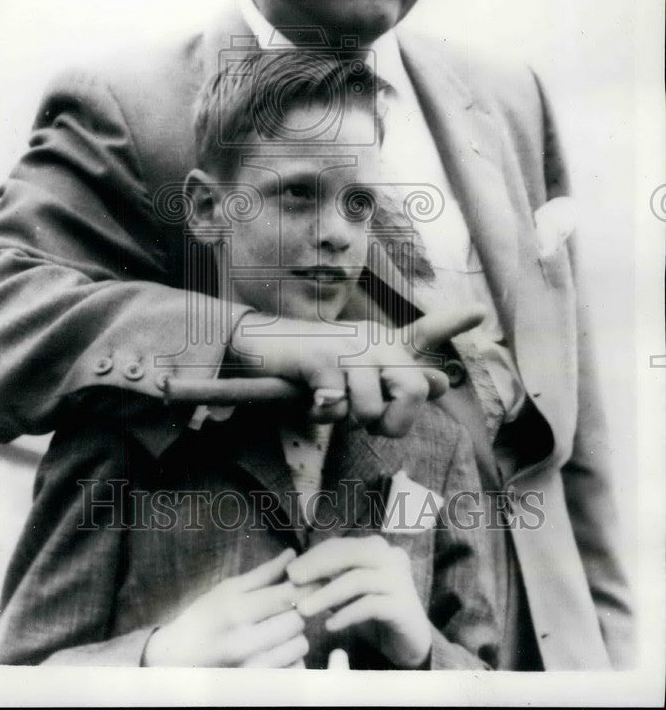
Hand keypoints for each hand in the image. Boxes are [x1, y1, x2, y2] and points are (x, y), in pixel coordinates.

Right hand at [143, 549, 307, 666]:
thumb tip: (293, 555)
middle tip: (285, 611)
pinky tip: (275, 653)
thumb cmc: (204, 618)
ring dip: (295, 637)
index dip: (306, 587)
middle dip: (296, 612)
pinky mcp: (259, 685)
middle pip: (297, 621)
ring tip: (277, 633)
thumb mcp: (228, 589)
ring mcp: (252, 669)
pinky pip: (294, 668)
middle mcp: (246, 643)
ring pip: (299, 646)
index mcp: (237, 611)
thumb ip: (263, 574)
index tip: (311, 583)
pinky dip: (291, 659)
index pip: (286, 596)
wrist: (177, 659)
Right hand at [231, 305, 484, 435]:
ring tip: (328, 401)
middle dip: (393, 422)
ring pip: (370, 407)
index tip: (479, 312)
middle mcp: (374, 341)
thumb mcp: (353, 377)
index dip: (454, 322)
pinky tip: (311, 398)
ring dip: (346, 419)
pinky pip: (337, 405)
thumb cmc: (306, 367)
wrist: (255, 346)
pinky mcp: (322, 358)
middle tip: (367, 422)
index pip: (426, 333)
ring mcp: (349, 347)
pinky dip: (322, 414)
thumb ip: (394, 382)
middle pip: (414, 392)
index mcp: (384, 345)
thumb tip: (442, 384)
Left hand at [288, 536, 431, 668]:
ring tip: (304, 610)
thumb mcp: (348, 593)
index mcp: (378, 548)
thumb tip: (295, 576)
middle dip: (318, 566)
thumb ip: (329, 580)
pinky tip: (330, 626)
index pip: (342, 545)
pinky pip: (370, 606)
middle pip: (351, 554)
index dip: (314, 556)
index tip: (291, 571)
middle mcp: (392, 557)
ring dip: (326, 594)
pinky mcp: (403, 606)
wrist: (409, 642)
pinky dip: (346, 614)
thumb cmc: (374, 611)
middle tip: (293, 581)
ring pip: (358, 580)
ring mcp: (400, 580)